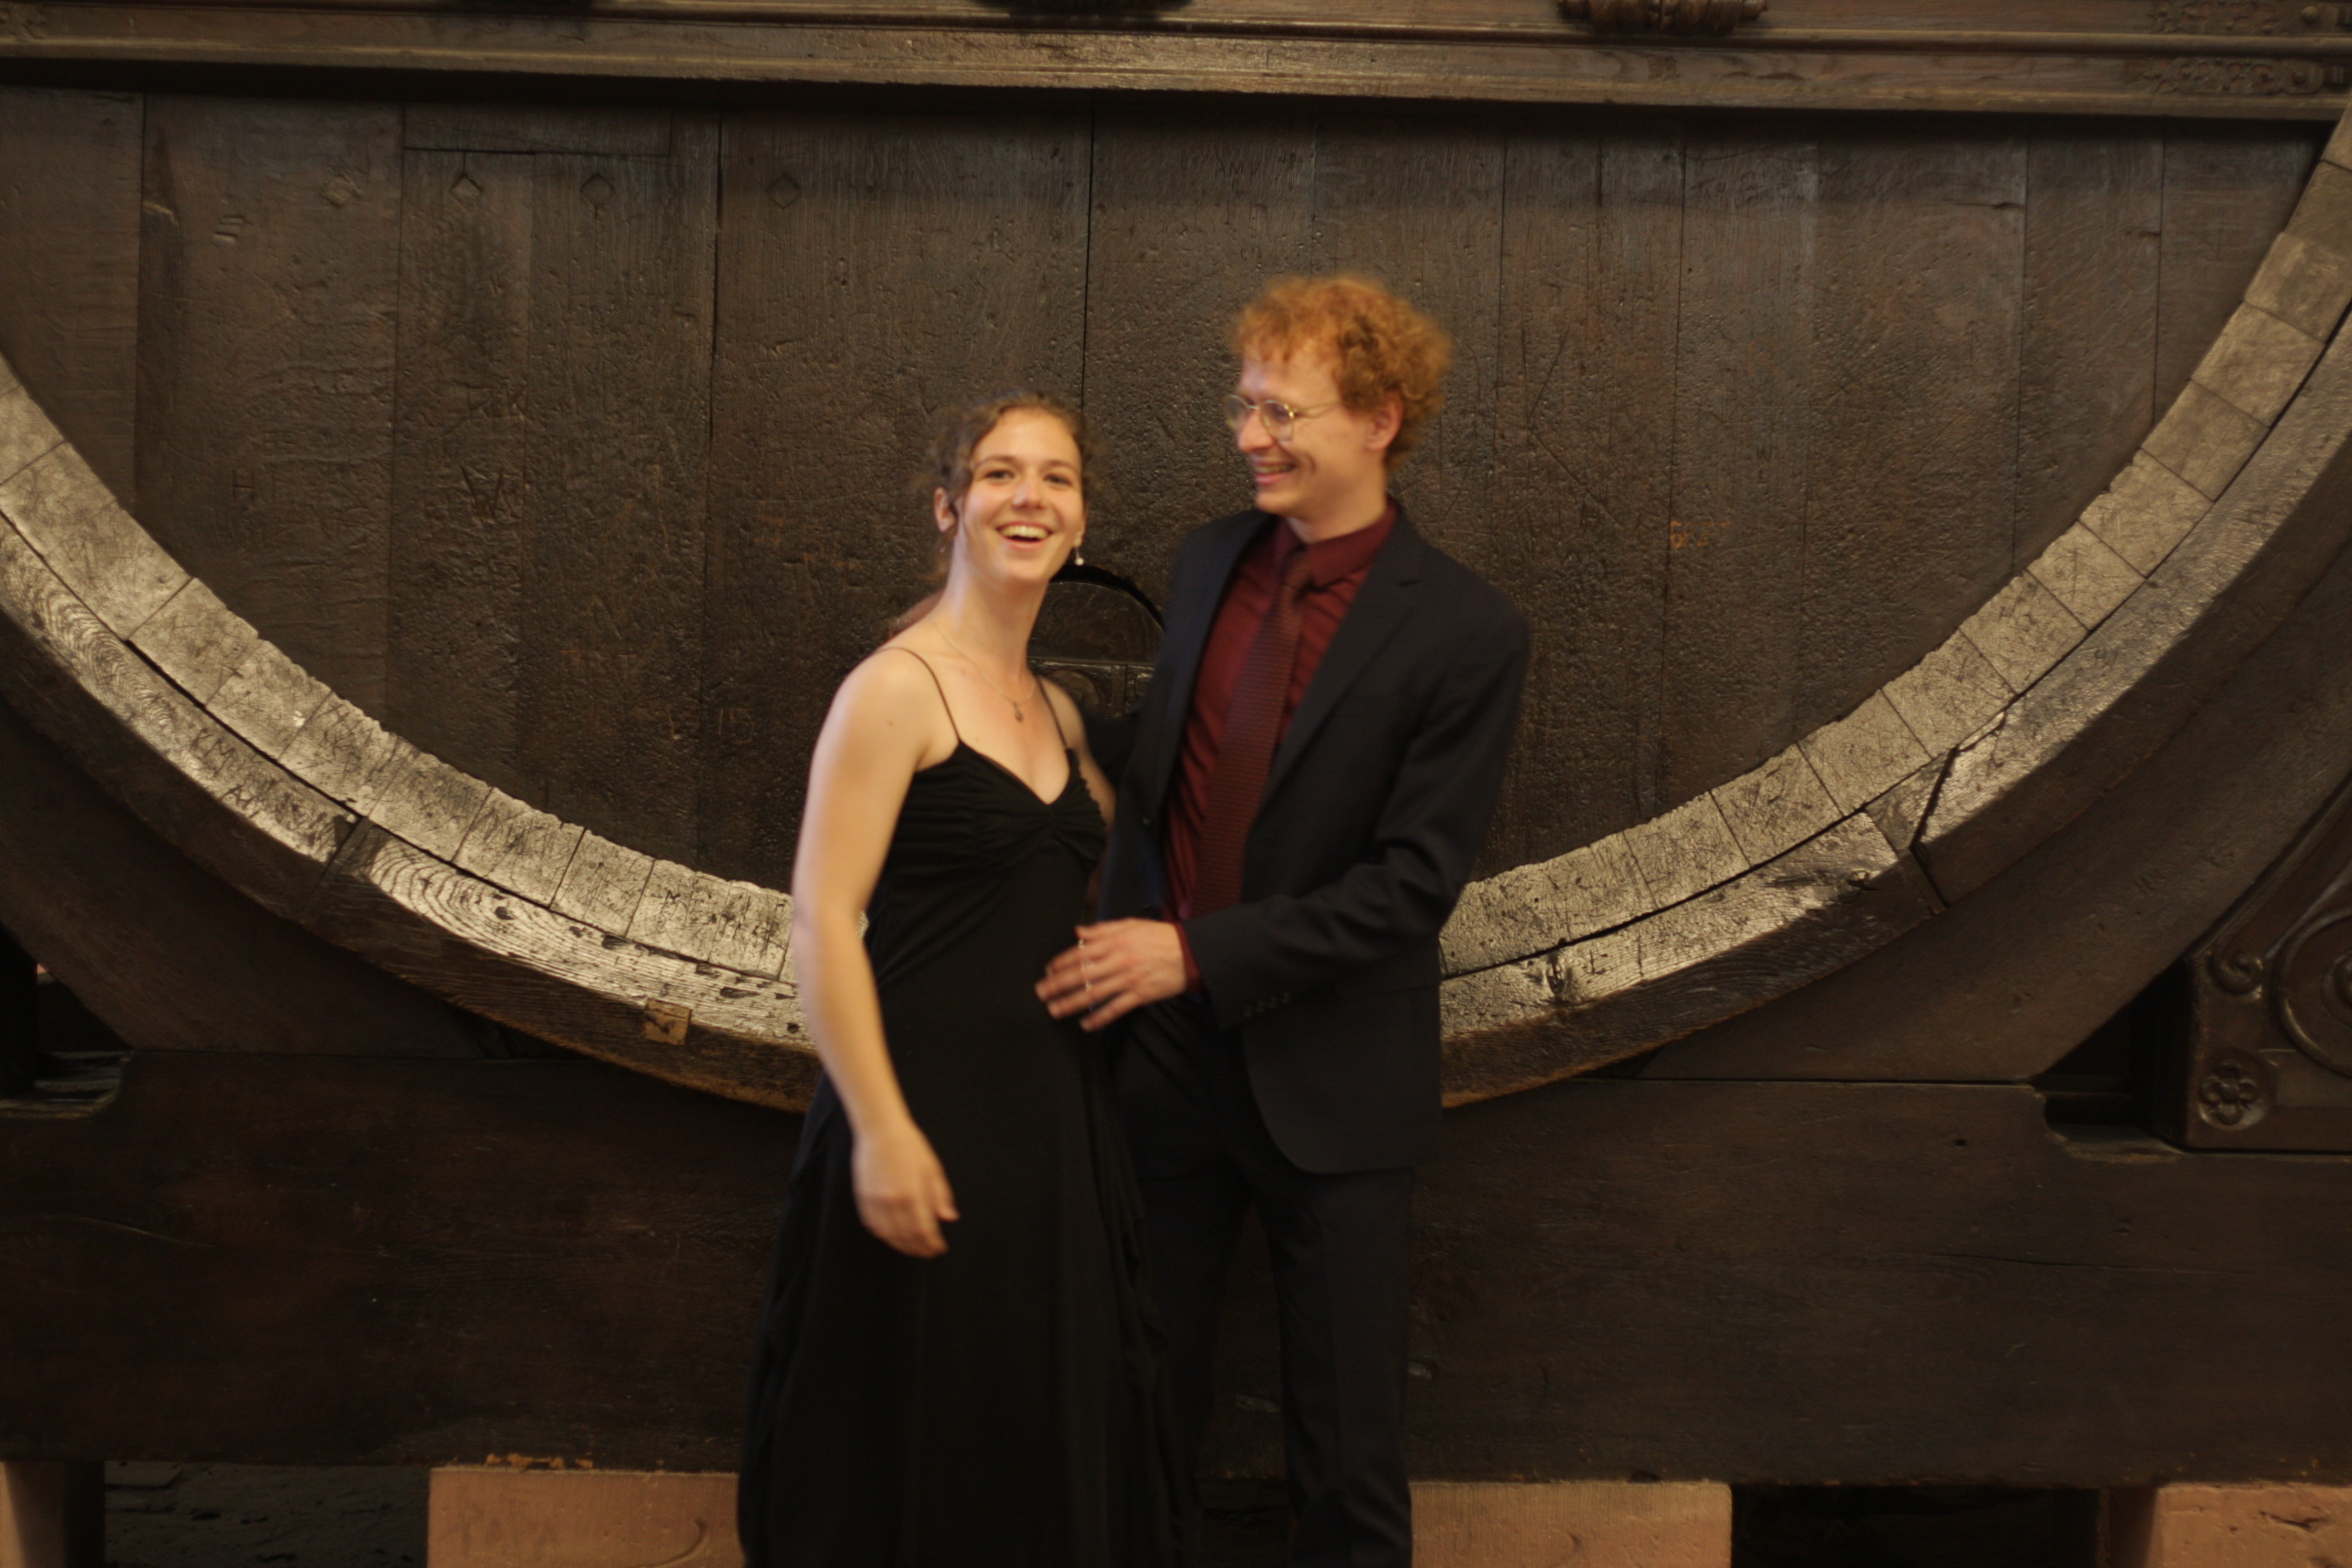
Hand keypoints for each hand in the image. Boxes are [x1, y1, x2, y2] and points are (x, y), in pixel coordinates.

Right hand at [851, 1119, 957, 1256]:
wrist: (880, 1130)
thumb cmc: (910, 1146)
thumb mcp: (932, 1168)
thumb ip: (940, 1196)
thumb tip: (949, 1218)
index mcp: (913, 1194)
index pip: (924, 1231)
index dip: (932, 1245)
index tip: (939, 1249)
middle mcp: (893, 1201)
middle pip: (906, 1237)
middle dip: (919, 1249)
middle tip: (928, 1252)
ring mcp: (876, 1201)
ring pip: (888, 1235)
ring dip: (901, 1246)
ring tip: (912, 1248)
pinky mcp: (863, 1198)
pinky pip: (873, 1225)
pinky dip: (884, 1235)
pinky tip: (893, 1235)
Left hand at [1037, 919, 1188, 1030]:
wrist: (1191, 952)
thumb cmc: (1160, 937)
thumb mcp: (1131, 925)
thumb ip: (1102, 929)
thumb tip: (1078, 931)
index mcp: (1116, 941)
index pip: (1081, 952)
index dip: (1061, 962)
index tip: (1048, 970)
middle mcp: (1119, 960)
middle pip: (1082, 974)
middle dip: (1058, 984)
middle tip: (1042, 993)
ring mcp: (1129, 979)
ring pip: (1094, 993)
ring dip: (1072, 1003)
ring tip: (1055, 1010)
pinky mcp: (1140, 995)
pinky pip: (1115, 1009)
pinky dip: (1099, 1018)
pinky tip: (1085, 1025)